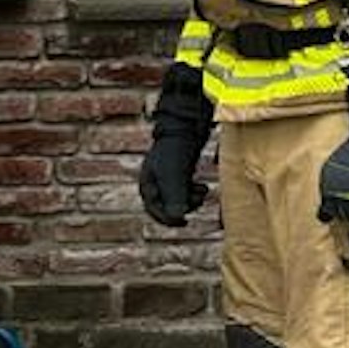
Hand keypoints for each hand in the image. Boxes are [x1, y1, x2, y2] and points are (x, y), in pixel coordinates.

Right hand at [139, 62, 214, 226]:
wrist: (186, 124)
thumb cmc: (176, 149)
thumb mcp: (175, 175)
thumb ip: (175, 197)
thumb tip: (177, 218)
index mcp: (146, 183)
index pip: (153, 210)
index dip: (168, 219)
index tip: (185, 222)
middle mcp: (153, 181)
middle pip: (166, 206)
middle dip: (183, 206)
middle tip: (197, 200)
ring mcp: (166, 175)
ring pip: (177, 198)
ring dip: (190, 199)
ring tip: (202, 191)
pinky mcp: (178, 170)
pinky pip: (183, 189)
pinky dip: (192, 191)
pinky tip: (201, 186)